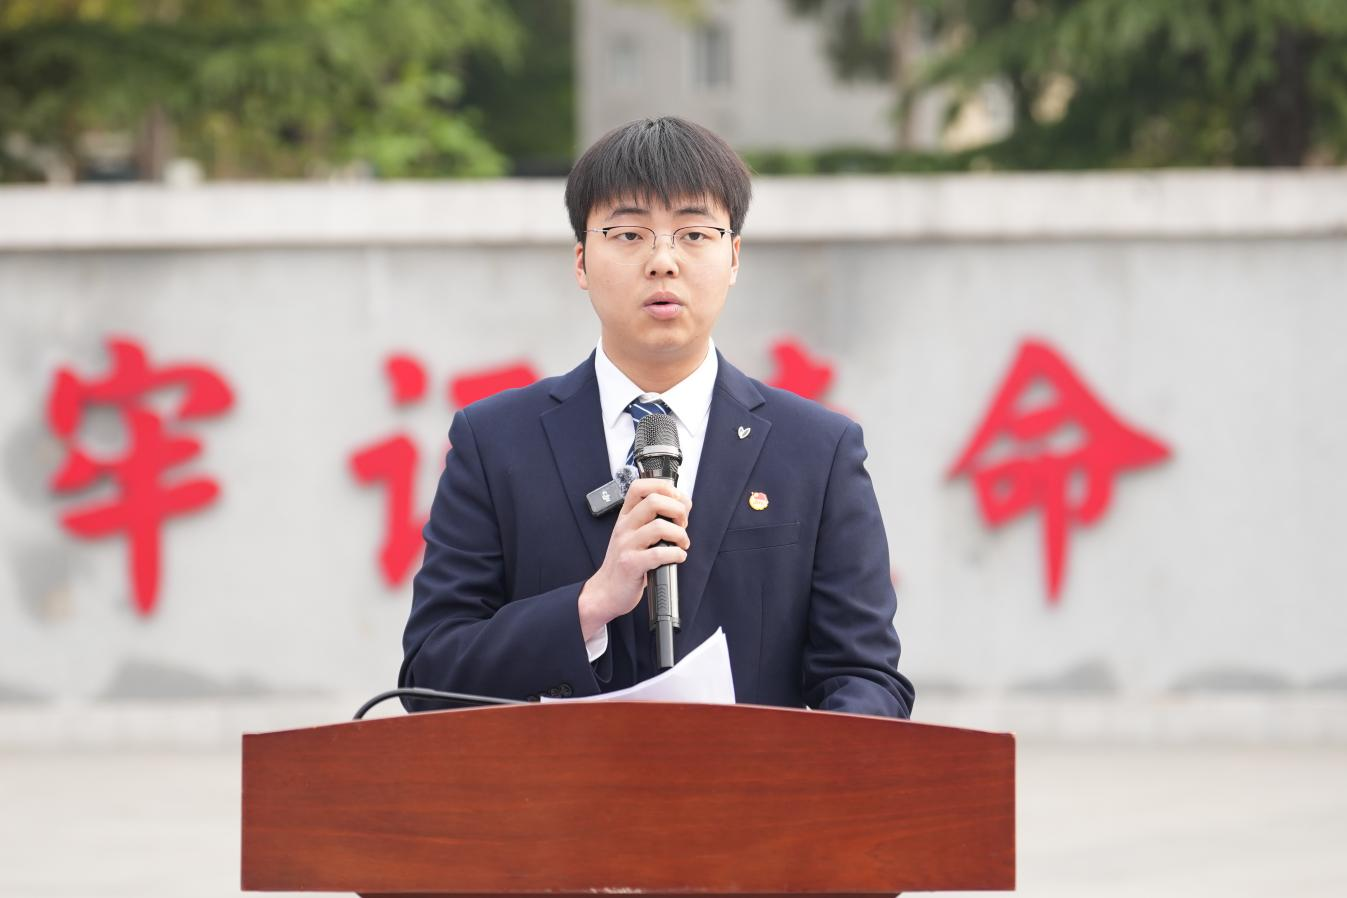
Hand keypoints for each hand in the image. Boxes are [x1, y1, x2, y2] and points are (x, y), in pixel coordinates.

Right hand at [578, 478, 690, 640]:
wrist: (606, 591)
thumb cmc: (625, 562)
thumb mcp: (634, 535)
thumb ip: (653, 520)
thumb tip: (682, 507)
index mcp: (626, 516)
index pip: (640, 486)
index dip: (663, 486)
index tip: (677, 499)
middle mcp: (624, 526)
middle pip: (654, 501)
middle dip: (678, 510)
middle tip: (682, 524)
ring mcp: (626, 544)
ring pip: (659, 526)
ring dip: (680, 535)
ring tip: (682, 544)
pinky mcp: (631, 564)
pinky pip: (659, 553)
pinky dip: (676, 554)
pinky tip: (677, 557)